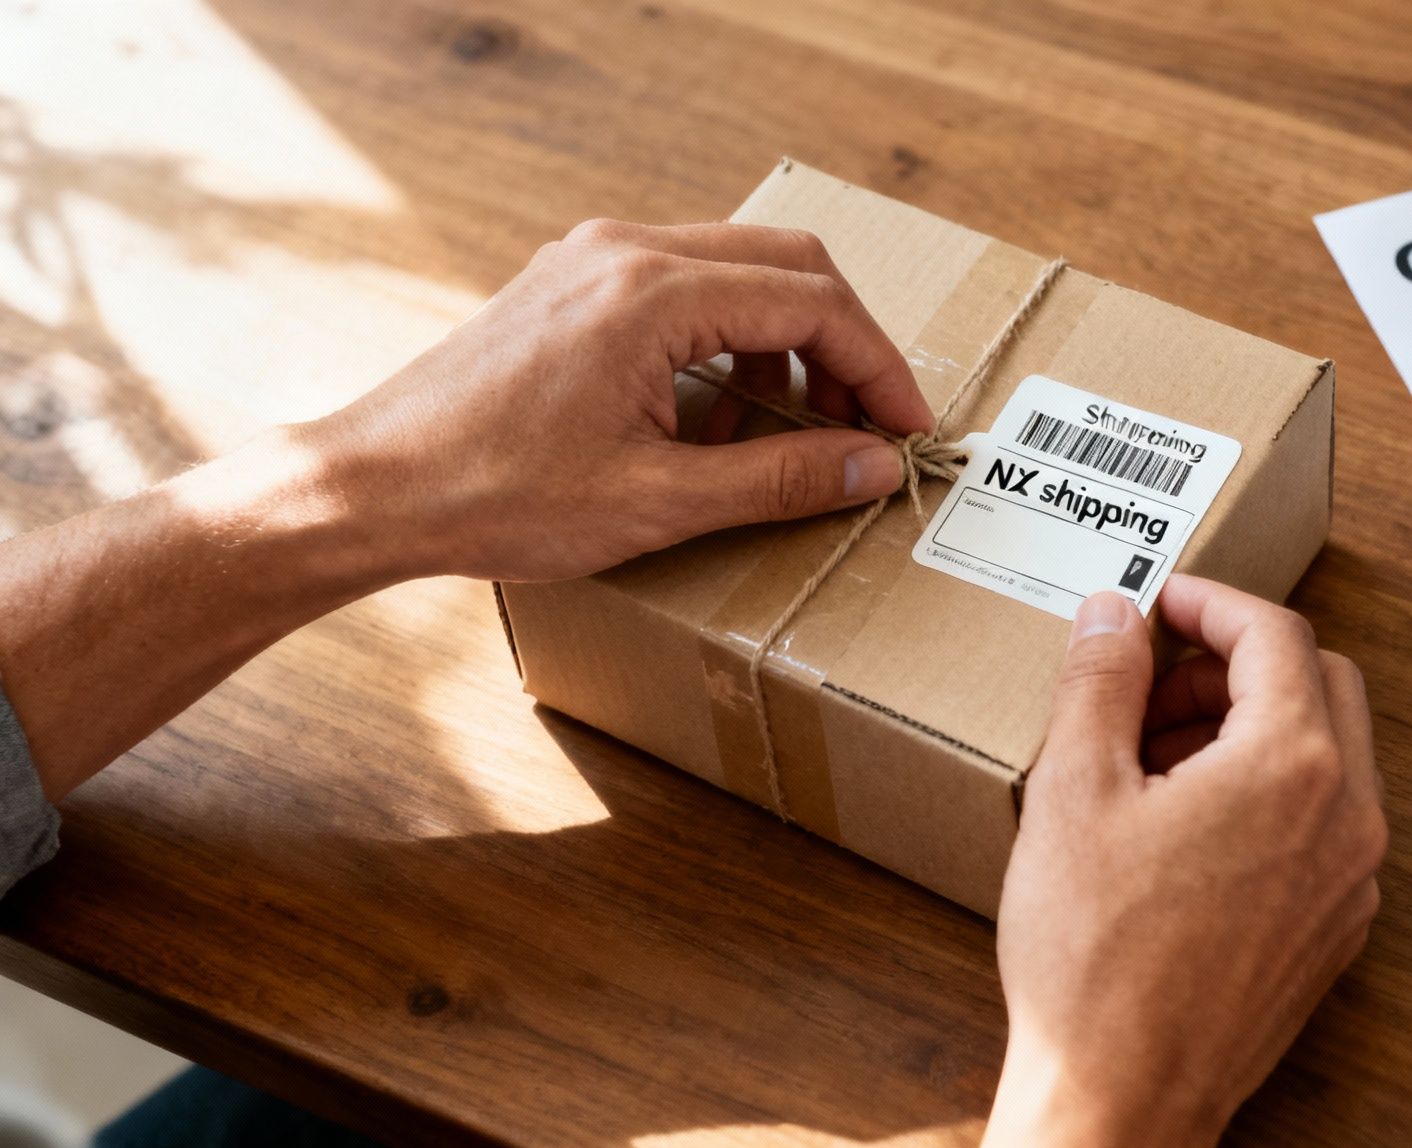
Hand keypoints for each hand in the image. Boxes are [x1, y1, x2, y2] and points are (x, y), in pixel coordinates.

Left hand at [297, 219, 932, 582]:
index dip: (879, 368)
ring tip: (796, 427)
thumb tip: (870, 465)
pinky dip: (731, 335)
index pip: (815, 302)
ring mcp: (593, 258)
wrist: (373, 486)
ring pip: (739, 267)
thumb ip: (780, 477)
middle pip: (788, 262)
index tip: (908, 429)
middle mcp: (625, 251)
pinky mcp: (571, 282)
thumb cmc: (494, 495)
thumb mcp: (658, 502)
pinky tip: (723, 410)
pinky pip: (685, 284)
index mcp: (653, 294)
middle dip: (845, 343)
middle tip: (868, 423)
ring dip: (789, 338)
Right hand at [984, 577, 1387, 1147]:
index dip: (1211, 603)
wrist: (1121, 1097)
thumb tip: (1114, 616)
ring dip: (1250, 729)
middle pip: (1320, 684)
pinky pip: (1323, 825)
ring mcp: (1351, 881)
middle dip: (1235, 665)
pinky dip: (1267, 794)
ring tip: (1151, 758)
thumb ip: (1101, 681)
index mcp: (1293, 766)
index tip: (1161, 604)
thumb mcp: (1075, 791)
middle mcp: (1347, 819)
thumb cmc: (1095, 961)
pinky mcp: (1334, 930)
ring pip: (1327, 757)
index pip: (1276, 635)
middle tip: (1153, 682)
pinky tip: (1182, 828)